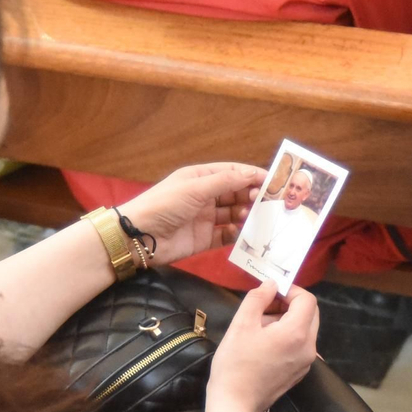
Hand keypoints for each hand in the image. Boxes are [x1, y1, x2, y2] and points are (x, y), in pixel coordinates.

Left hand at [119, 164, 265, 265]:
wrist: (139, 237)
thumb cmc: (164, 205)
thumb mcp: (195, 189)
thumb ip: (225, 182)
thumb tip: (252, 173)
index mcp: (199, 178)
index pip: (231, 172)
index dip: (251, 175)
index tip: (272, 181)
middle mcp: (203, 196)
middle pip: (235, 194)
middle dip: (251, 196)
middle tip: (268, 202)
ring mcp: (204, 218)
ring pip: (233, 214)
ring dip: (246, 215)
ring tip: (255, 217)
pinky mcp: (203, 239)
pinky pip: (225, 235)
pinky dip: (236, 234)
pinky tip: (242, 232)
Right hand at [206, 282, 318, 411]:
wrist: (235, 404)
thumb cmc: (235, 363)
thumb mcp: (241, 325)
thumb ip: (258, 298)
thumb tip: (271, 284)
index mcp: (296, 333)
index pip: (307, 300)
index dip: (290, 290)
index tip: (271, 292)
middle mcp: (309, 347)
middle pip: (310, 313)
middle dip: (289, 304)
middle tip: (263, 308)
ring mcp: (306, 362)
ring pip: (304, 329)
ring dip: (286, 320)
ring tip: (259, 328)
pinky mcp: (299, 372)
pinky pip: (300, 345)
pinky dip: (287, 337)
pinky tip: (264, 344)